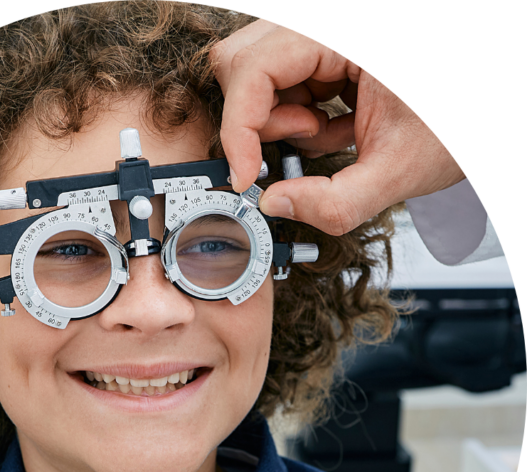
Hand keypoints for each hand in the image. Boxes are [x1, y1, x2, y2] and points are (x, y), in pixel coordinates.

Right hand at [210, 20, 465, 235]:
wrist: (465, 121)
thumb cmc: (451, 131)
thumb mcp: (397, 172)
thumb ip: (335, 202)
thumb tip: (273, 204)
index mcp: (343, 38)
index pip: (256, 66)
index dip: (241, 126)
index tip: (245, 175)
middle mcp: (324, 31)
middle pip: (243, 61)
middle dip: (256, 118)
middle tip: (301, 140)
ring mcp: (322, 43)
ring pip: (256, 78)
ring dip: (279, 120)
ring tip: (326, 133)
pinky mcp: (324, 57)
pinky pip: (281, 87)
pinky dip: (296, 120)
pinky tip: (335, 127)